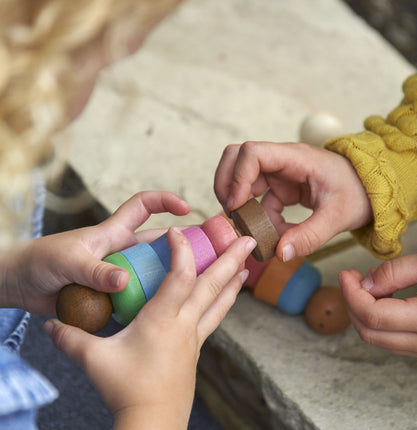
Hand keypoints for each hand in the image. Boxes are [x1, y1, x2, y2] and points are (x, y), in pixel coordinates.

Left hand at [1, 191, 189, 314]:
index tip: (186, 209)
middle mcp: (122, 252)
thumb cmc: (42, 261)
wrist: (22, 286)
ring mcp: (118, 275)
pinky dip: (149, 305)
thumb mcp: (68, 262)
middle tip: (206, 260)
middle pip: (159, 245)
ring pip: (152, 275)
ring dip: (169, 281)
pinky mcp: (112, 297)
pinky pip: (137, 300)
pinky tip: (162, 315)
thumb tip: (124, 281)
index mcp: (113, 233)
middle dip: (182, 247)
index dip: (166, 201)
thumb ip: (95, 271)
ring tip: (193, 291)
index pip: (143, 206)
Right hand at [44, 227, 255, 428]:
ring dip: (234, 279)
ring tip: (247, 262)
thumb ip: (71, 338)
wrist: (152, 422)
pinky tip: (227, 296)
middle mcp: (184, 323)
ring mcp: (194, 336)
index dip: (181, 250)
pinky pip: (215, 317)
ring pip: (220, 301)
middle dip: (231, 258)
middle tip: (248, 238)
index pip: (179, 276)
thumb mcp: (93, 360)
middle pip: (213, 284)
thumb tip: (48, 327)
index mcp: (162, 319)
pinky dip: (224, 301)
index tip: (177, 231)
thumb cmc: (125, 389)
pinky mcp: (196, 348)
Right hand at [214, 141, 372, 259]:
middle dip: (226, 184)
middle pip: (236, 157)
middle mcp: (282, 161)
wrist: (372, 189)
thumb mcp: (338, 217)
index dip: (237, 177)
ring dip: (239, 203)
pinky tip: (274, 233)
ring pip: (242, 178)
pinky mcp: (281, 188)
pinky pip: (258, 199)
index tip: (236, 206)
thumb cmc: (359, 193)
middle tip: (230, 212)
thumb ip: (309, 236)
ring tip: (249, 228)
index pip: (252, 152)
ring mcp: (279, 173)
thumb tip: (279, 253)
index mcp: (296, 158)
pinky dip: (258, 216)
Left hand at [339, 249, 416, 358]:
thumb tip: (365, 283)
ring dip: (364, 312)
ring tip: (366, 284)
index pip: (372, 316)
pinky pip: (396, 341)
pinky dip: (381, 321)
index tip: (345, 274)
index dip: (351, 294)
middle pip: (370, 333)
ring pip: (381, 340)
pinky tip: (384, 298)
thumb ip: (398, 272)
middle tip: (351, 278)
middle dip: (352, 304)